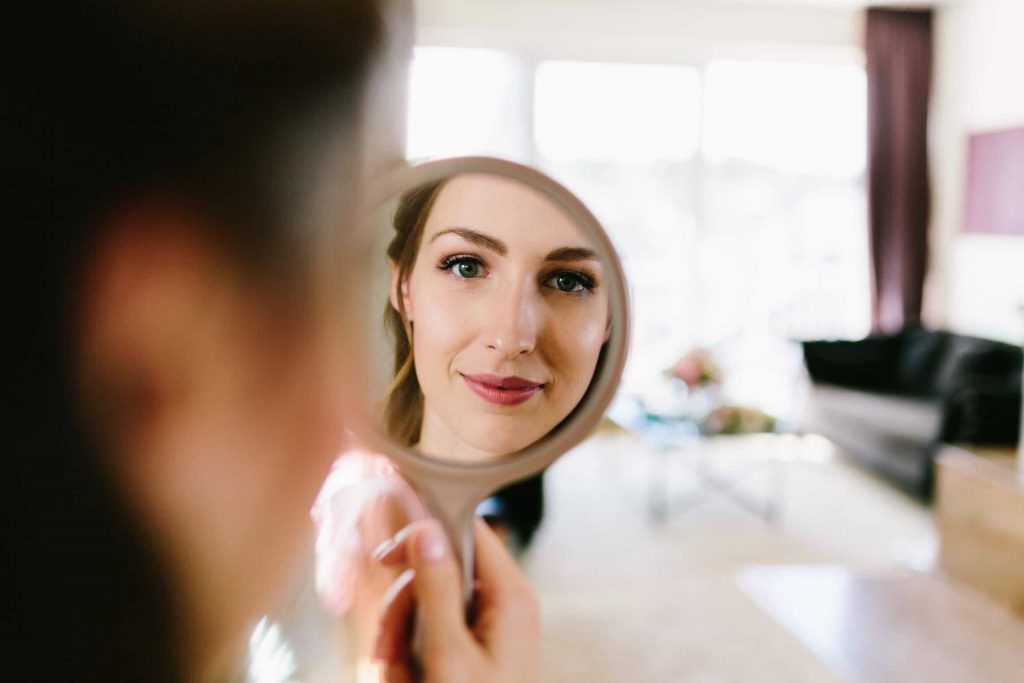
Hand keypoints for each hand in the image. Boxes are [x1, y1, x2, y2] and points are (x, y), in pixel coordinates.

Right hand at [372, 518, 539, 682]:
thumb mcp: (447, 654)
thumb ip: (436, 588)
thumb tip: (426, 526)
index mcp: (509, 595)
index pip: (467, 530)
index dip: (423, 533)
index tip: (385, 557)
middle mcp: (501, 603)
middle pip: (436, 570)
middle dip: (403, 610)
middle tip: (387, 653)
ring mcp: (486, 627)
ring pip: (423, 606)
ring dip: (397, 641)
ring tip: (396, 681)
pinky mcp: (471, 649)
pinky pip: (427, 635)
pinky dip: (406, 657)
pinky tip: (401, 682)